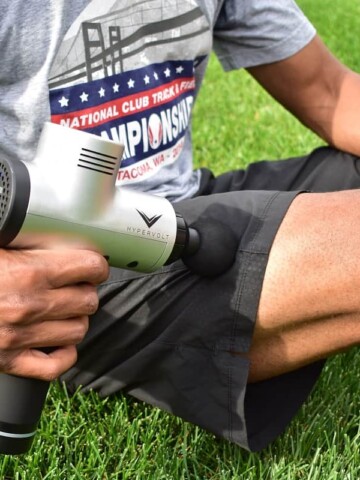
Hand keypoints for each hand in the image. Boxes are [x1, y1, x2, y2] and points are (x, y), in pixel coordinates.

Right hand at [0, 240, 108, 380]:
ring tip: (65, 309)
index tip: (92, 264)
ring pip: (78, 330)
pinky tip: (56, 340)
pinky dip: (63, 353)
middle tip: (75, 285)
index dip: (95, 264)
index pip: (89, 267)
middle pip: (88, 300)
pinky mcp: (8, 361)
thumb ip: (23, 237)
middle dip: (86, 291)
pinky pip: (56, 365)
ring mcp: (20, 337)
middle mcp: (29, 306)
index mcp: (28, 271)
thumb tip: (44, 223)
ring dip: (76, 319)